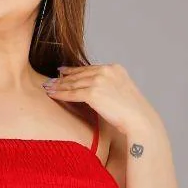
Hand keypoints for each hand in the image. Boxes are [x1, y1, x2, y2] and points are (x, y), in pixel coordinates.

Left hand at [42, 62, 161, 138]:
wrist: (139, 119)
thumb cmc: (133, 112)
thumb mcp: (123, 92)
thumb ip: (110, 88)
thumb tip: (99, 94)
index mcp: (115, 68)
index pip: (90, 69)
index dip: (75, 71)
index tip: (63, 71)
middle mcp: (106, 71)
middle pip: (80, 74)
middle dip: (64, 77)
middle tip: (51, 79)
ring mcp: (99, 81)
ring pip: (73, 82)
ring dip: (58, 85)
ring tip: (47, 86)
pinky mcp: (93, 93)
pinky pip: (72, 93)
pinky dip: (60, 93)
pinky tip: (51, 94)